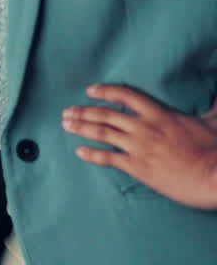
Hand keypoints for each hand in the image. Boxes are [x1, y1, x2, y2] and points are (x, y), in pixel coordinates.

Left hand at [63, 84, 216, 208]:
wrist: (215, 175)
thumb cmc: (215, 150)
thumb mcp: (212, 122)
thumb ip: (209, 109)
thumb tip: (216, 98)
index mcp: (160, 114)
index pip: (126, 96)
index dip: (105, 91)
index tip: (89, 91)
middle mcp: (145, 128)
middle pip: (106, 114)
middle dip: (83, 112)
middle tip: (66, 112)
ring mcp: (139, 147)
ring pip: (102, 132)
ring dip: (81, 128)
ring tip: (65, 125)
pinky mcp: (139, 167)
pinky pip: (108, 158)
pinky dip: (91, 154)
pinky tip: (79, 152)